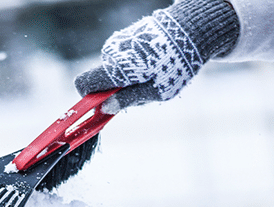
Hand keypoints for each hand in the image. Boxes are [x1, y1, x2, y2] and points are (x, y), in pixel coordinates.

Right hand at [74, 0, 238, 111]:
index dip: (88, 98)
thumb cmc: (175, 65)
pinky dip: (133, 65)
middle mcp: (111, 53)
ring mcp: (117, 42)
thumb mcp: (155, 91)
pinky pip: (121, 57)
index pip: (83, 84)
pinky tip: (153, 63)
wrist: (190, 30)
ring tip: (153, 75)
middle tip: (143, 91)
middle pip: (101, 79)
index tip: (104, 105)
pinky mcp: (126, 36)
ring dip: (127, 77)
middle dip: (115, 90)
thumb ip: (127, 100)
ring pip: (113, 69)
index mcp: (116, 69)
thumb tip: (104, 108)